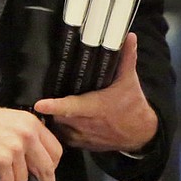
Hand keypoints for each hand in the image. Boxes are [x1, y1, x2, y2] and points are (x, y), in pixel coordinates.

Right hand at [0, 104, 62, 180]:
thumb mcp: (10, 122)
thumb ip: (27, 138)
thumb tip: (37, 165)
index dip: (51, 167)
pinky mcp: (2, 162)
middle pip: (46, 169)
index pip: (56, 151)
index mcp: (32, 123)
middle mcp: (27, 134)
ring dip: (6, 180)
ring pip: (23, 180)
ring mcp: (15, 148)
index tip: (44, 176)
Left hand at [33, 33, 157, 152]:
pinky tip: (52, 119)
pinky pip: (63, 137)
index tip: (39, 104)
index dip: (55, 106)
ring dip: (51, 119)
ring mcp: (84, 136)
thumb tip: (130, 36)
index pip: (72, 107)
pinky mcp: (82, 144)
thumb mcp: (130, 81)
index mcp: (96, 107)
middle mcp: (87, 123)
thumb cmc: (133, 105)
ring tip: (43, 107)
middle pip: (59, 116)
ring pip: (59, 128)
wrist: (142, 134)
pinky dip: (57, 130)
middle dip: (49, 109)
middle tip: (38, 96)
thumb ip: (126, 58)